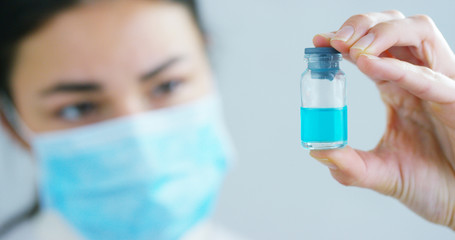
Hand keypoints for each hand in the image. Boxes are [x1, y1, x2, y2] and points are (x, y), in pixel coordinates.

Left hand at [311, 10, 454, 229]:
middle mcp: (417, 79)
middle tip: (334, 39)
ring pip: (418, 34)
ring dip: (382, 32)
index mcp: (397, 89)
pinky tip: (367, 64)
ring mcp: (438, 86)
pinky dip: (397, 67)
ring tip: (352, 48)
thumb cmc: (429, 185)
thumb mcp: (381, 174)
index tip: (319, 41)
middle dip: (362, 24)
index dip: (345, 40)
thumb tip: (318, 152)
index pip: (370, 51)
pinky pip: (429, 77)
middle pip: (394, 28)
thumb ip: (350, 165)